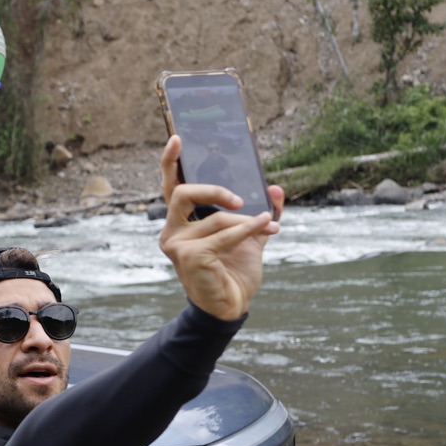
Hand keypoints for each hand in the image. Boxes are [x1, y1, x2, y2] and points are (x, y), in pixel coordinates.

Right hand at [157, 134, 283, 320]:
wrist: (231, 306)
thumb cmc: (233, 271)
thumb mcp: (251, 236)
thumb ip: (261, 212)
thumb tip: (276, 189)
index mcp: (181, 222)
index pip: (170, 186)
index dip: (170, 161)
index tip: (179, 138)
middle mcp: (172, 231)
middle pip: (182, 192)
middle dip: (213, 189)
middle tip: (238, 197)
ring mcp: (177, 245)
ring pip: (214, 217)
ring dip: (246, 220)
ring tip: (269, 223)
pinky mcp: (189, 258)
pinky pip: (224, 234)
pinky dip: (248, 229)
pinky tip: (266, 227)